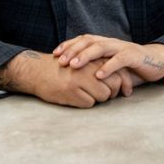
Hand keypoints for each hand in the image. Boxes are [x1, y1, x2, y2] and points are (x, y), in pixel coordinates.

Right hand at [0, 50, 124, 107]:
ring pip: (103, 96)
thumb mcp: (84, 62)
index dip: (125, 84)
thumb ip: (101, 66)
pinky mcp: (71, 91)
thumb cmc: (64, 69)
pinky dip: (85, 103)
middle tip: (107, 96)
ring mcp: (80, 79)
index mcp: (94, 59)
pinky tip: (76, 97)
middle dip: (113, 94)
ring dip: (98, 99)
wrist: (38, 71)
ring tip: (87, 94)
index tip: (125, 92)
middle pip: (114, 85)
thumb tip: (122, 80)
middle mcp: (89, 67)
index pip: (120, 72)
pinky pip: (89, 104)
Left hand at [53, 35, 163, 83]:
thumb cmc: (131, 67)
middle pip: (89, 41)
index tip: (55, 54)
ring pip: (101, 47)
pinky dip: (108, 67)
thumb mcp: (110, 66)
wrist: (157, 62)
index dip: (69, 45)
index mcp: (105, 43)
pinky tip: (99, 75)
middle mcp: (112, 43)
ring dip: (86, 56)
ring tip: (74, 65)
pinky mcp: (134, 56)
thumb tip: (73, 76)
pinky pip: (120, 60)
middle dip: (73, 50)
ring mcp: (123, 48)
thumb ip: (96, 67)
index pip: (84, 39)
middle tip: (60, 61)